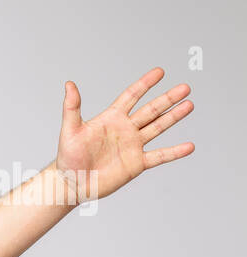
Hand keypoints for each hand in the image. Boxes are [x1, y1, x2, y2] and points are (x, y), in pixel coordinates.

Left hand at [54, 67, 194, 205]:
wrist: (72, 184)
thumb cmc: (68, 157)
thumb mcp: (70, 130)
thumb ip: (71, 107)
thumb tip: (69, 84)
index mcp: (111, 118)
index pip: (131, 96)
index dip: (145, 84)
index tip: (160, 72)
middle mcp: (125, 129)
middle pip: (151, 110)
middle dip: (167, 99)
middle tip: (185, 88)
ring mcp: (133, 146)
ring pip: (158, 127)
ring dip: (174, 117)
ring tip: (189, 105)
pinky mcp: (137, 164)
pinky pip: (159, 156)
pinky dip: (174, 152)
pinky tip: (189, 146)